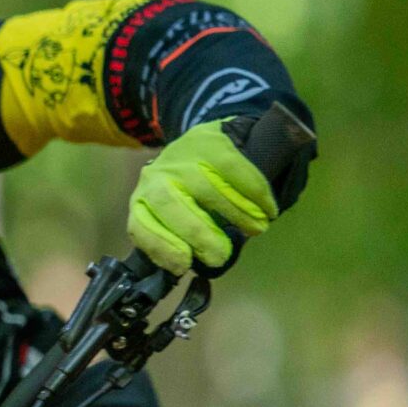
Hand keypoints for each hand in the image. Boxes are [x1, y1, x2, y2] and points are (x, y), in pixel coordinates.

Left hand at [127, 119, 279, 273]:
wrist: (205, 141)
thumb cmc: (189, 191)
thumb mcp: (177, 215)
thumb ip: (183, 237)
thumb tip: (204, 262)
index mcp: (142, 202)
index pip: (140, 226)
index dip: (161, 248)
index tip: (184, 265)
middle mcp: (156, 178)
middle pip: (169, 205)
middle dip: (197, 234)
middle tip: (221, 254)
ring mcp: (182, 157)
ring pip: (207, 188)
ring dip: (236, 213)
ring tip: (257, 228)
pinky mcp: (210, 141)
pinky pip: (235, 169)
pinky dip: (255, 192)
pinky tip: (267, 208)